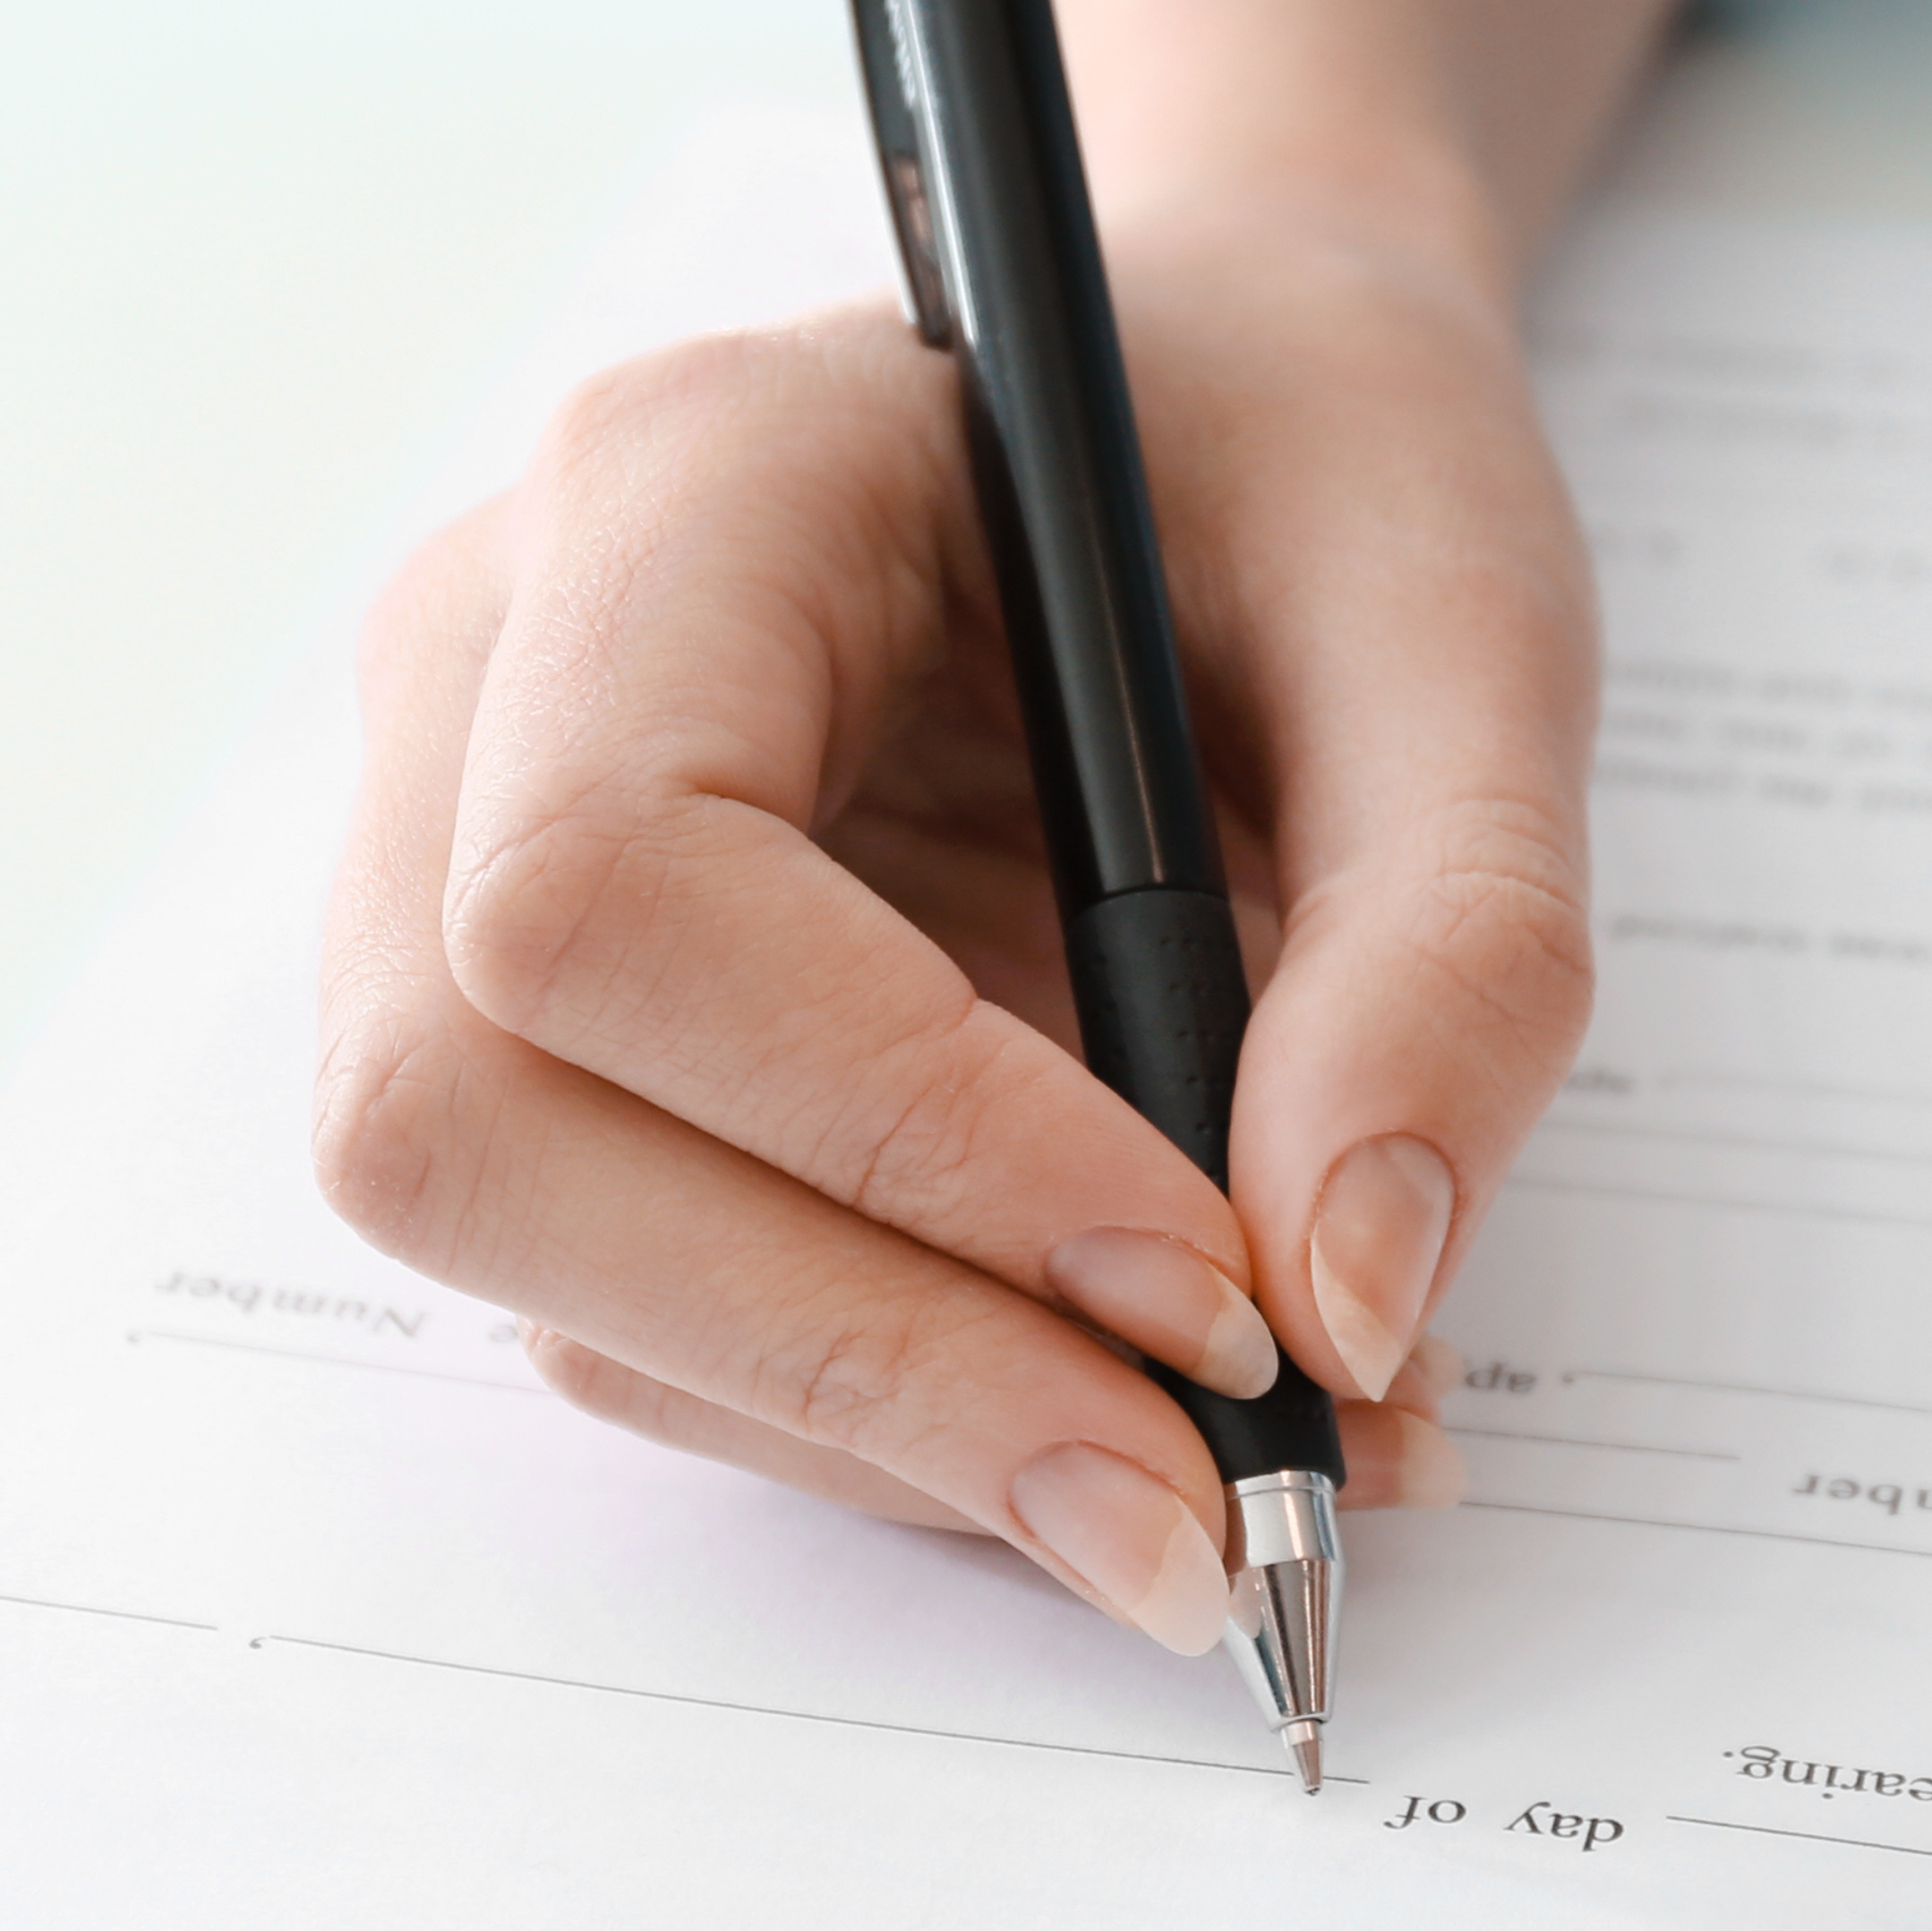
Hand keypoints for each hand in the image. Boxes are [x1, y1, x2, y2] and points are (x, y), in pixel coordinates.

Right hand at [316, 199, 1591, 1641]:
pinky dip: (895, 1423)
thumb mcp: (1471, 620)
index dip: (891, 1130)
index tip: (1214, 1289)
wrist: (1235, 418)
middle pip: (478, 1121)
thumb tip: (1345, 1310)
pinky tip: (1135, 1416)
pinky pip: (640, 1315)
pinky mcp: (550, 1053)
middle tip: (1210, 1512)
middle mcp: (484, 675)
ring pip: (538, 1264)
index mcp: (680, 481)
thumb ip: (1454, 943)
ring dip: (890, 1433)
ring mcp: (460, 870)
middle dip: (859, 1358)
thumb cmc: (1317, 462)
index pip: (614, 878)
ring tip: (1236, 1484)